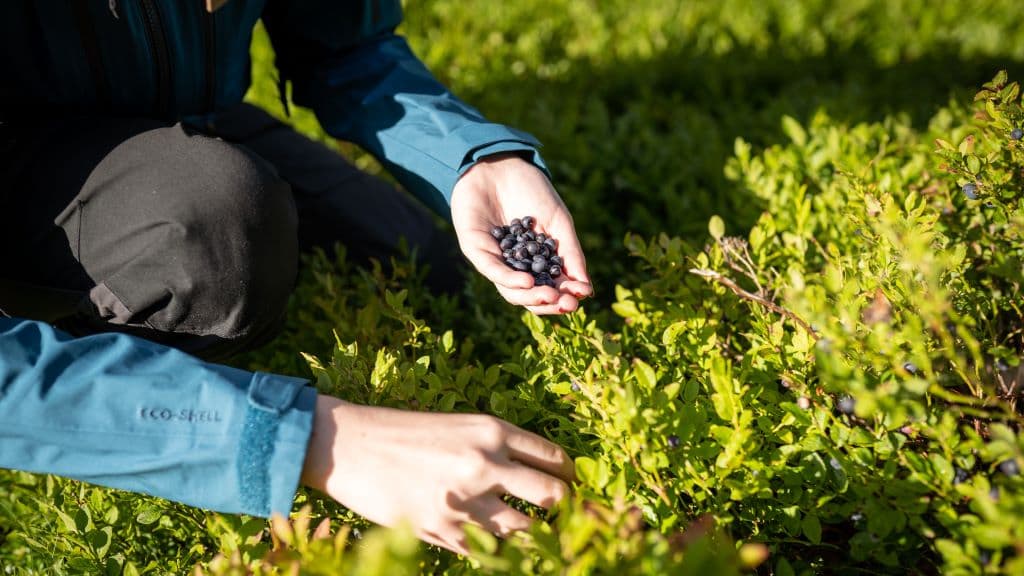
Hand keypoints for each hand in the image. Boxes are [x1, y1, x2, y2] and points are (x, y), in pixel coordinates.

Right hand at [300, 395, 574, 554]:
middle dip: (565, 509)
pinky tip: (496, 546)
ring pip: (528, 532)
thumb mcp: (460, 426)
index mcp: (492, 430)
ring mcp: (467, 501)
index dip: (571, 476)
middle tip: (564, 516)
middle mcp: (486, 463)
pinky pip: (490, 552)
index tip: (572, 486)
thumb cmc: (406, 433)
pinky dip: (498, 552)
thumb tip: (538, 476)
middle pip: (553, 495)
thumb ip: (498, 448)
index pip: (555, 458)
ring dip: (536, 537)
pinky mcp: (444, 531)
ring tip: (536, 538)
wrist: (351, 446)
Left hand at [450, 154, 592, 314]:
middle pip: (530, 296)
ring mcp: (494, 259)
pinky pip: (492, 270)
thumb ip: (571, 254)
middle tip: (566, 304)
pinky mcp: (475, 249)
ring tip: (550, 295)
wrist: (500, 163)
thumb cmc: (531, 190)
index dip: (565, 296)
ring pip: (510, 291)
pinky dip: (509, 279)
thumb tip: (586, 289)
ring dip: (531, 297)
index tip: (580, 297)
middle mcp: (514, 266)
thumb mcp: (559, 222)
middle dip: (549, 303)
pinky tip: (526, 282)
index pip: (550, 288)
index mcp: (535, 262)